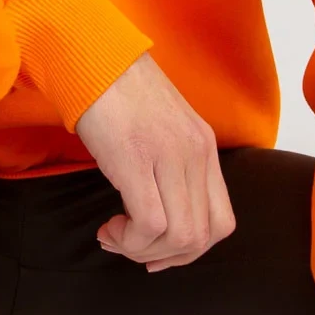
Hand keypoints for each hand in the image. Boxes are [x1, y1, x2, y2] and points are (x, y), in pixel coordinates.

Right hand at [74, 53, 235, 270]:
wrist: (92, 57)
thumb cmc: (117, 93)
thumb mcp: (161, 129)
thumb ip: (170, 164)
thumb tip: (159, 213)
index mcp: (204, 148)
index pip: (222, 221)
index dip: (192, 250)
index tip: (158, 250)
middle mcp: (196, 154)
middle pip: (203, 236)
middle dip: (166, 257)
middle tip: (133, 248)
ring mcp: (170, 156)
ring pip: (180, 236)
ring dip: (144, 250)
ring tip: (116, 236)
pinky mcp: (136, 160)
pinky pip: (150, 224)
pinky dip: (131, 239)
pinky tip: (110, 228)